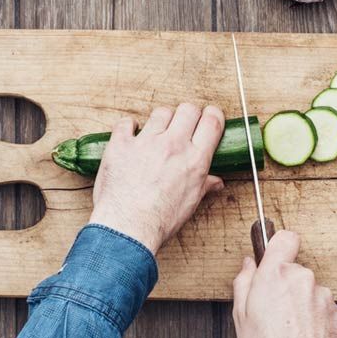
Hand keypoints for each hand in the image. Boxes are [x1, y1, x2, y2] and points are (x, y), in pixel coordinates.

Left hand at [89, 103, 225, 253]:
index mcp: (195, 159)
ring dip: (161, 120)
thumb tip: (215, 183)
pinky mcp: (121, 144)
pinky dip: (129, 127)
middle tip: (183, 126)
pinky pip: (126, 123)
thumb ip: (204, 186)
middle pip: (188, 109)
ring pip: (160, 112)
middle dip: (188, 115)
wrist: (128, 228)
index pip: (212, 121)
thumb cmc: (159, 220)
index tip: (208, 118)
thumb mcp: (190, 203)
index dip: (212, 115)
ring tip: (156, 134)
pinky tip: (131, 135)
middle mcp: (173, 145)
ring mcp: (146, 142)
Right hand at [232, 231, 336, 337]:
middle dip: (286, 284)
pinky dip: (314, 317)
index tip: (275, 254)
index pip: (285, 238)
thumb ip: (244, 280)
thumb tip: (248, 264)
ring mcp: (322, 296)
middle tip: (273, 308)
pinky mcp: (336, 313)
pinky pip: (322, 308)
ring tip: (289, 328)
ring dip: (301, 302)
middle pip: (295, 270)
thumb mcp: (240, 313)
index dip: (279, 245)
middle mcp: (302, 279)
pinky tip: (303, 335)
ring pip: (310, 290)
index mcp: (275, 274)